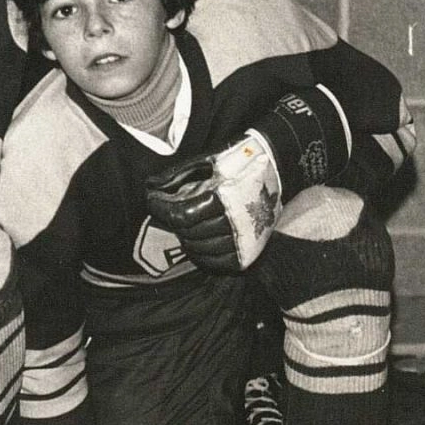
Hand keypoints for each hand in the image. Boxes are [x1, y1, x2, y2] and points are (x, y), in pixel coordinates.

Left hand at [146, 136, 281, 272]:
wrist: (273, 168)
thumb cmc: (234, 163)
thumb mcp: (204, 161)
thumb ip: (176, 175)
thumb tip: (151, 187)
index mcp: (224, 197)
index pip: (182, 214)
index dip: (161, 209)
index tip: (153, 201)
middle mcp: (236, 221)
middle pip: (190, 232)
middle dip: (173, 222)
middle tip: (170, 212)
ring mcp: (245, 239)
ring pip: (202, 248)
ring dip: (186, 238)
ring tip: (183, 226)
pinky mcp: (250, 251)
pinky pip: (219, 263)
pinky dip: (202, 257)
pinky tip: (195, 245)